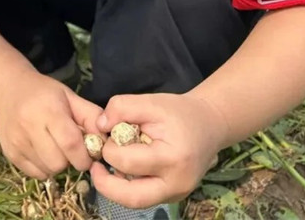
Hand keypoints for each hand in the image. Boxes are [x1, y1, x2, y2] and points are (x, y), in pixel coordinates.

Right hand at [0, 69, 103, 179]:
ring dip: (57, 164)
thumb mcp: (70, 96)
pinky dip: (45, 168)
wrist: (8, 89)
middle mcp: (28, 127)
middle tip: (70, 149)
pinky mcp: (9, 153)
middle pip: (58, 162)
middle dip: (70, 160)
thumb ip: (91, 116)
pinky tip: (43, 152)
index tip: (89, 154)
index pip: (70, 143)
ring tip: (55, 147)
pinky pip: (36, 174)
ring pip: (47, 171)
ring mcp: (16, 142)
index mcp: (47, 110)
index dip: (84, 155)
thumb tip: (106, 140)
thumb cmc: (44, 93)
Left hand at [90, 93, 226, 207]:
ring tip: (105, 166)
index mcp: (172, 158)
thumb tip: (99, 125)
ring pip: (135, 202)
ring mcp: (176, 194)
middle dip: (105, 184)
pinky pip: (142, 197)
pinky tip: (123, 167)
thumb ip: (122, 108)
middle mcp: (176, 184)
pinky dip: (127, 186)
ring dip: (114, 187)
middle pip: (131, 198)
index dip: (109, 150)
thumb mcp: (151, 101)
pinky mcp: (171, 197)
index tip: (107, 135)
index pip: (127, 162)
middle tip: (94, 166)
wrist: (210, 125)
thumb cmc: (180, 113)